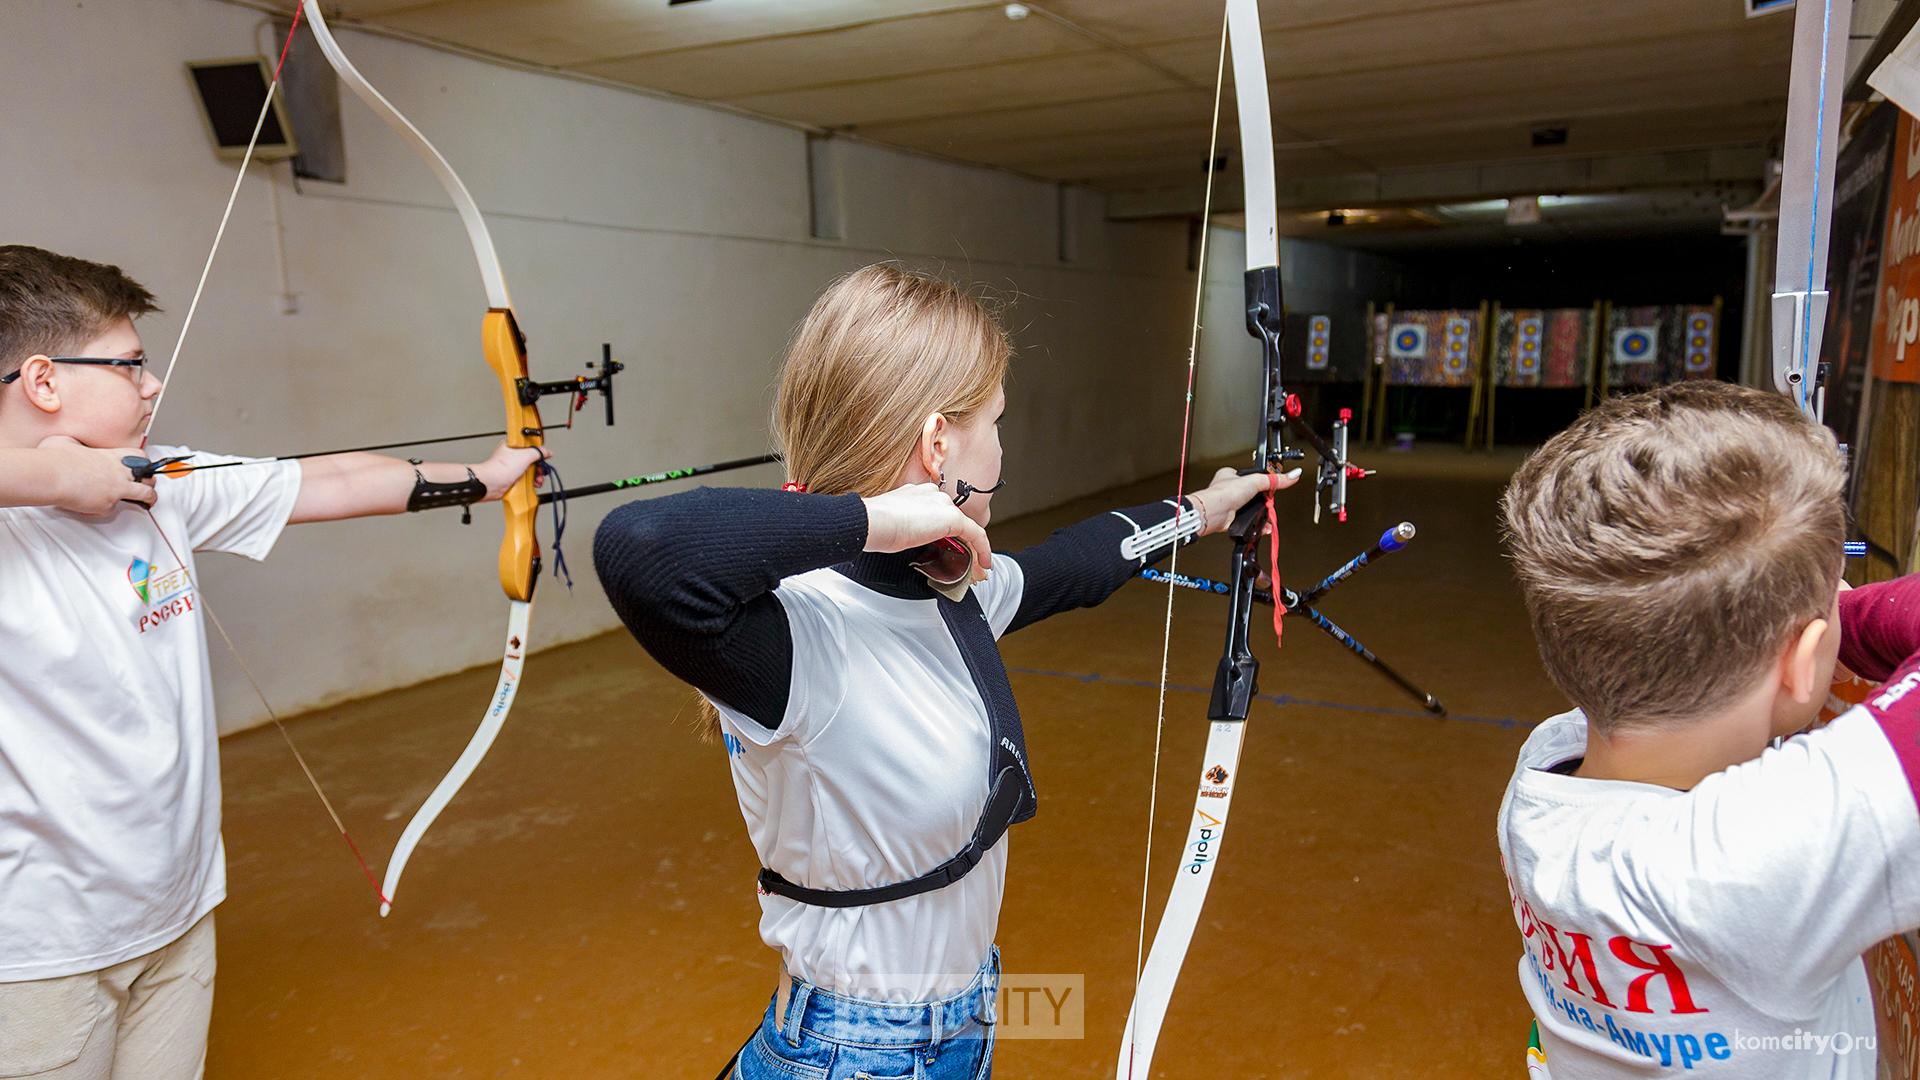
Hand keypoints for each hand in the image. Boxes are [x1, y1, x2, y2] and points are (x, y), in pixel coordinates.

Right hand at [38, 435, 155, 512]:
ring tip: (148, 503)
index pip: (139, 457)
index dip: (143, 463)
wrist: (52, 475)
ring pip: (145, 494)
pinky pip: (111, 509)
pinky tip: (94, 506)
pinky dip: (103, 509)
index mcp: (111, 455)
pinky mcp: (108, 504)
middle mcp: (119, 471)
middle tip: (147, 485)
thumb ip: (75, 444)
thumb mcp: (67, 441)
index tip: (142, 467)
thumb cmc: (56, 459)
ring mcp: (117, 488)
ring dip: (149, 499)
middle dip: (150, 481)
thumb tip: (70, 445)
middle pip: (148, 476)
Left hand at [474, 442, 550, 500]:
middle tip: (541, 470)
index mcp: (512, 446)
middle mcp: (512, 456)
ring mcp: (512, 468)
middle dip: (539, 466)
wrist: (490, 484)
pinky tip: (533, 484)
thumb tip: (547, 452)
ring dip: (536, 476)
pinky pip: (526, 479)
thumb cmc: (500, 468)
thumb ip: (538, 452)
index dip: (538, 451)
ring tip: (537, 479)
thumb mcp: (525, 455)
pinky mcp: (512, 479)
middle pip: (531, 459)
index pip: (529, 445)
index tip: (543, 456)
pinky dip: (531, 482)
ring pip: (530, 470)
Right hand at [862, 483, 993, 576]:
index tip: (949, 550)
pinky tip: (984, 564)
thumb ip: (907, 528)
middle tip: (967, 565)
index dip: (947, 534)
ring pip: (966, 529)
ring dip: (973, 551)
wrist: (872, 521)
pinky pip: (975, 534)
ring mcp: (942, 503)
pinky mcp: (952, 517)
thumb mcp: (894, 526)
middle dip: (963, 545)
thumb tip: (908, 540)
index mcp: (916, 494)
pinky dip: (983, 549)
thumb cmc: (875, 526)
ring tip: (975, 570)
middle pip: (955, 522)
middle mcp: (932, 494)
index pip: (939, 514)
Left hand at [1186, 465, 1301, 535]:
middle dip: (1263, 502)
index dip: (1263, 483)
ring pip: (1251, 510)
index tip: (1272, 487)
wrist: (1214, 513)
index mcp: (1231, 475)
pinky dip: (1256, 525)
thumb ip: (1275, 480)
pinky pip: (1248, 522)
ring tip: (1267, 516)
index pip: (1253, 477)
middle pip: (1254, 495)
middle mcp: (1230, 490)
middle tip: (1269, 504)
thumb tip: (1293, 475)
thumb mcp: (1255, 481)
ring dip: (1261, 514)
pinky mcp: (1232, 519)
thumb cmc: (1224, 493)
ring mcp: (1231, 505)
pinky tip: (1262, 526)